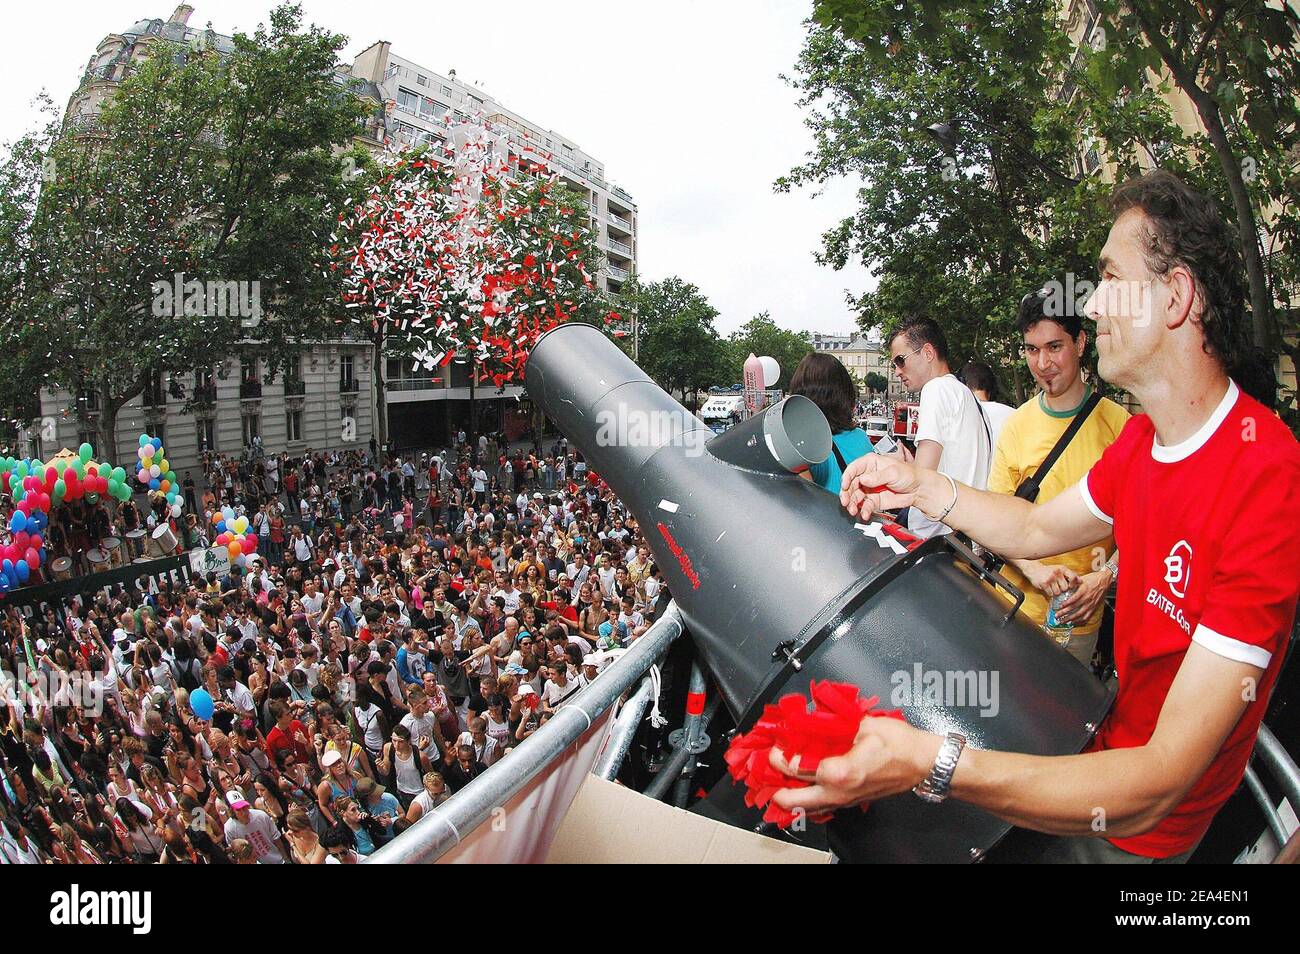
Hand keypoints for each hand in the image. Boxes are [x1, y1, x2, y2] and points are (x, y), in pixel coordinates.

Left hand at [770, 715, 940, 812]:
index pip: (796, 767)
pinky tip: (802, 781)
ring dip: (789, 793)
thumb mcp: (864, 725)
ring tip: (781, 775)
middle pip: (792, 801)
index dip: (781, 755)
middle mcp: (838, 792)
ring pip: (805, 808)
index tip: (776, 745)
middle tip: (772, 766)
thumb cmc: (899, 744)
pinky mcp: (849, 802)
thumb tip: (811, 720)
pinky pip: (819, 805)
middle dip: (776, 785)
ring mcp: (843, 801)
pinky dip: (805, 796)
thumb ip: (834, 724)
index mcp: (840, 772)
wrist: (922, 763)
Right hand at [839, 454, 922, 519]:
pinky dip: (863, 511)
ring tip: (853, 510)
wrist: (919, 490)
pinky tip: (864, 513)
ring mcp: (869, 489)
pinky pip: (865, 506)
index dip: (846, 477)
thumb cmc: (909, 475)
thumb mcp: (893, 472)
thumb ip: (877, 476)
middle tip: (846, 502)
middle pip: (851, 485)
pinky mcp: (874, 500)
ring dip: (853, 504)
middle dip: (847, 494)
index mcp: (871, 464)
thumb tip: (864, 479)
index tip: (844, 486)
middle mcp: (868, 476)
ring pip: (855, 497)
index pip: (853, 469)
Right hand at [1022, 561, 1077, 598]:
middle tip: (1058, 587)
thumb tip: (1081, 581)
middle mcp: (1057, 572)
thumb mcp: (1060, 570)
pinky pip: (1051, 593)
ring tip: (1052, 587)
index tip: (1071, 587)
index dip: (1074, 584)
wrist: (1033, 569)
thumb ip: (1071, 575)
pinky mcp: (1044, 583)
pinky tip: (1047, 588)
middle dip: (1062, 589)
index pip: (1073, 577)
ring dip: (1055, 592)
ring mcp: (1050, 578)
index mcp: (1063, 568)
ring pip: (1058, 592)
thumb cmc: (1049, 571)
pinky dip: (1049, 593)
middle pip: (1065, 588)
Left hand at [1055, 569, 1110, 623]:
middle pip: (1074, 608)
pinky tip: (1074, 622)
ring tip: (1063, 621)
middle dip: (1064, 613)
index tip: (1060, 606)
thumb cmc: (1093, 578)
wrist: (1105, 580)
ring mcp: (1091, 604)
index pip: (1074, 598)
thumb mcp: (1082, 578)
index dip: (1067, 603)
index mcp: (1084, 590)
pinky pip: (1087, 616)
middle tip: (1057, 616)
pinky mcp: (1094, 608)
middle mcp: (1087, 598)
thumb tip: (1065, 586)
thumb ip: (1073, 583)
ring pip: (1079, 614)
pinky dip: (1080, 621)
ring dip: (1070, 619)